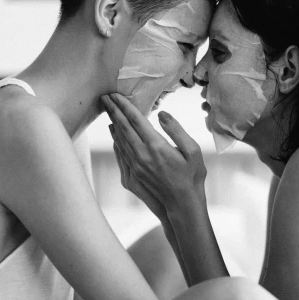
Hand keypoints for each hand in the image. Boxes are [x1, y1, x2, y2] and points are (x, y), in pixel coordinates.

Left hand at [101, 93, 206, 213]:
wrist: (183, 204)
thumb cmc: (192, 176)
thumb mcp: (193, 151)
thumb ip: (176, 130)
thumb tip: (161, 114)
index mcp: (157, 146)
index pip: (136, 120)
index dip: (125, 106)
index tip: (116, 95)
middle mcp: (143, 155)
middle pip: (123, 128)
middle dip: (114, 111)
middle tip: (105, 97)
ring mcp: (136, 165)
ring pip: (120, 139)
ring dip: (113, 123)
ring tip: (107, 110)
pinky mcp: (135, 173)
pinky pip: (121, 152)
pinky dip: (116, 139)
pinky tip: (114, 132)